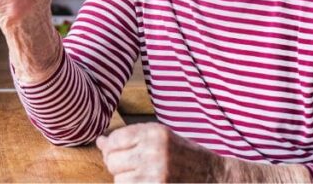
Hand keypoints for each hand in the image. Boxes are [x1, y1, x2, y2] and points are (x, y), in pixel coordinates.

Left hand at [96, 123, 217, 182]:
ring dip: (125, 180)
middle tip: (131, 166)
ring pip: (118, 180)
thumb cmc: (184, 155)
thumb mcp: (160, 137)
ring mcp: (156, 174)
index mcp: (155, 132)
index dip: (110, 148)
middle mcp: (154, 151)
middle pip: (112, 161)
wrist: (212, 176)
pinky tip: (146, 182)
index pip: (115, 139)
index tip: (116, 152)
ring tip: (143, 176)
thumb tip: (100, 141)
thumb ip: (130, 137)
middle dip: (116, 165)